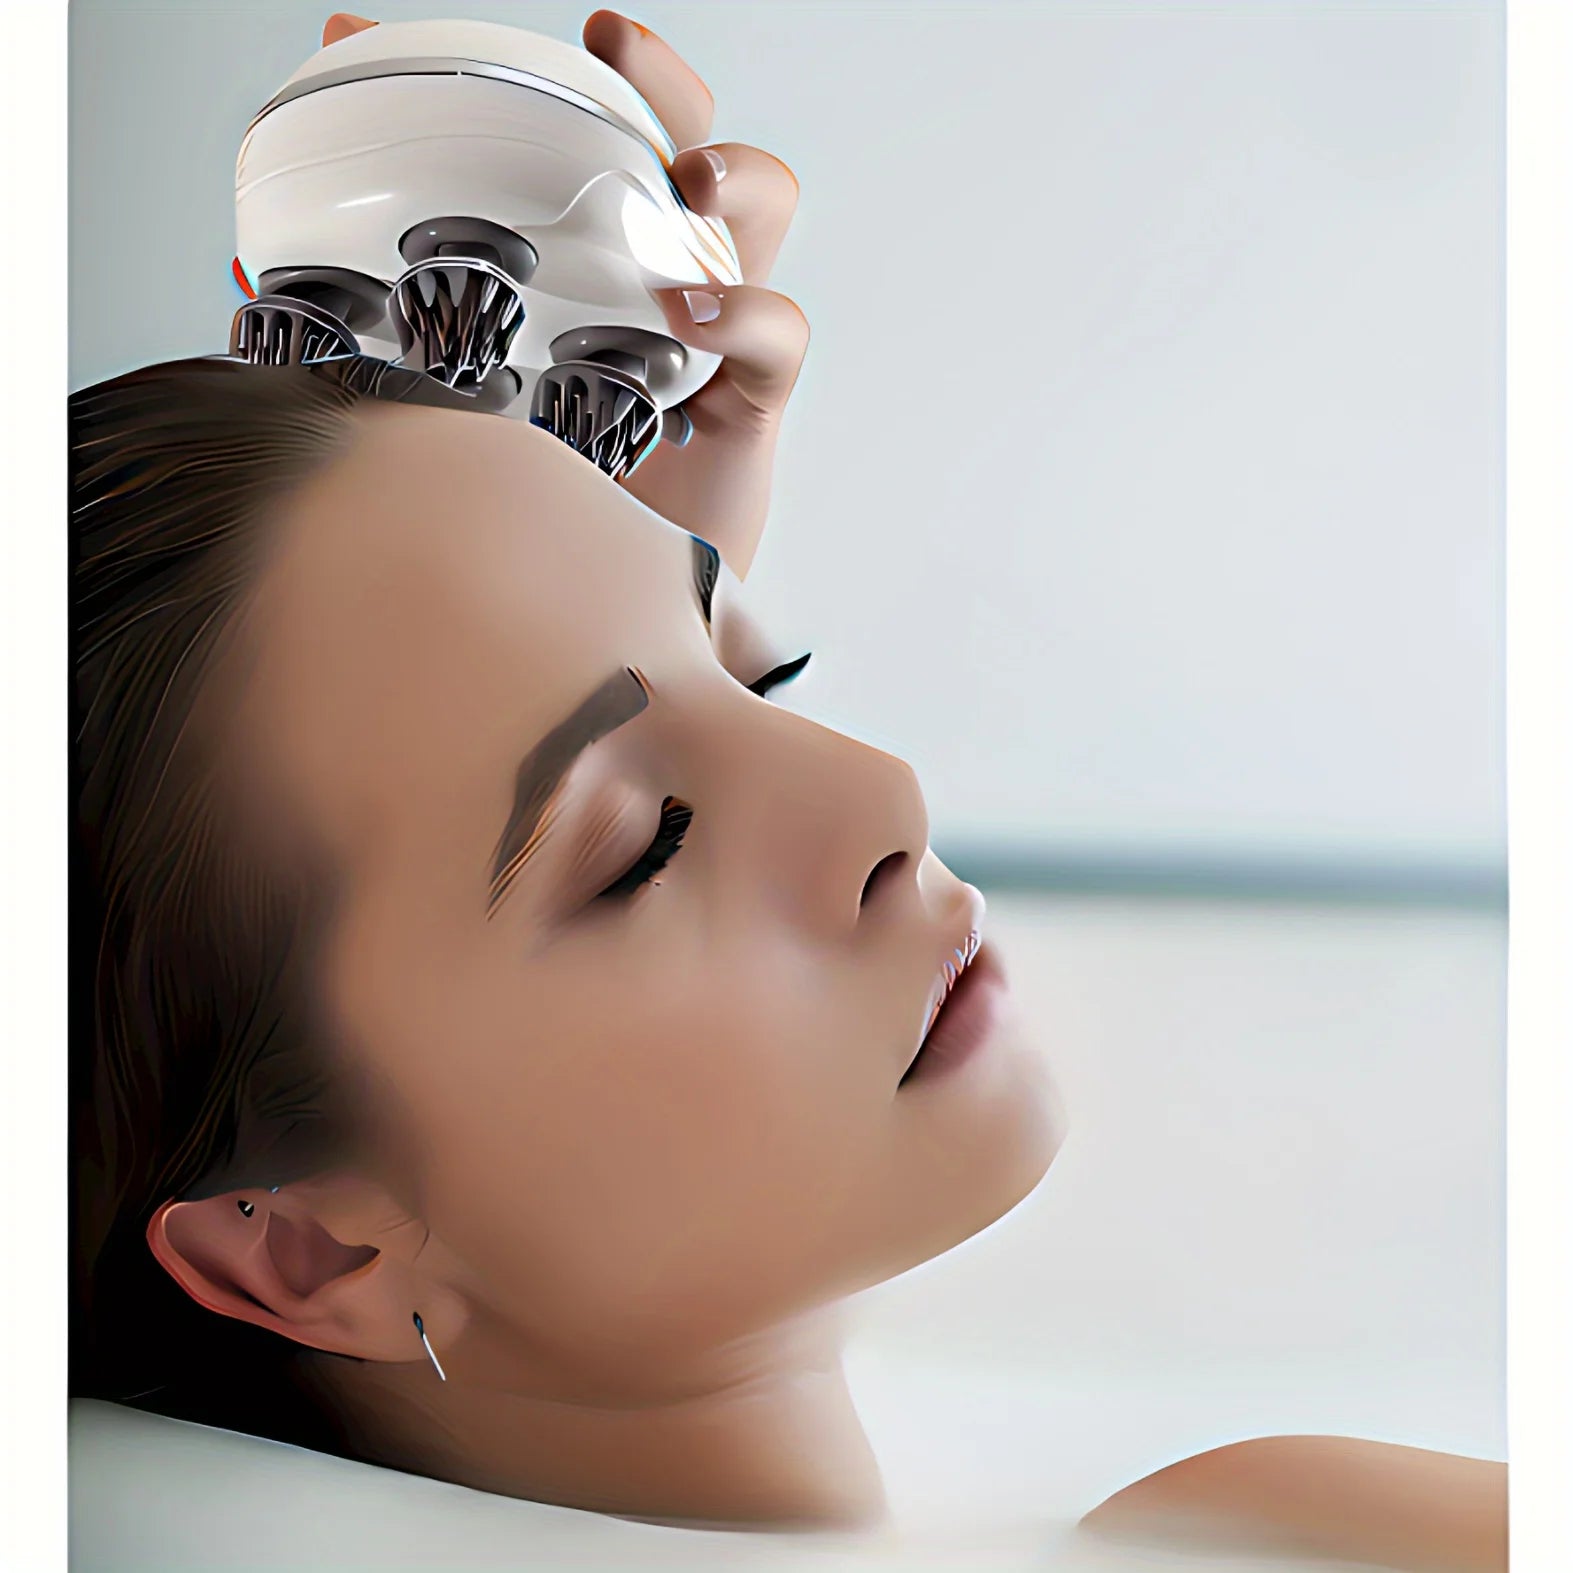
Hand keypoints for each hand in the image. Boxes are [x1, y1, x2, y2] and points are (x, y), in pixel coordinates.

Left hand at [319, 11, 808, 580]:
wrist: (580, 618)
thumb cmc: (525, 495)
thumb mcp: (437, 394)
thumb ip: (371, 332)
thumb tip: (256, 271)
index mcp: (593, 265)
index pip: (614, 142)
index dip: (605, 80)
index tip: (585, 29)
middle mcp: (661, 282)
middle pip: (697, 148)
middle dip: (676, 96)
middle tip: (623, 66)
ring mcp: (714, 337)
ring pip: (765, 217)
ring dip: (736, 183)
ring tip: (686, 192)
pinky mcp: (749, 405)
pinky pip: (778, 333)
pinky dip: (746, 310)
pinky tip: (692, 316)